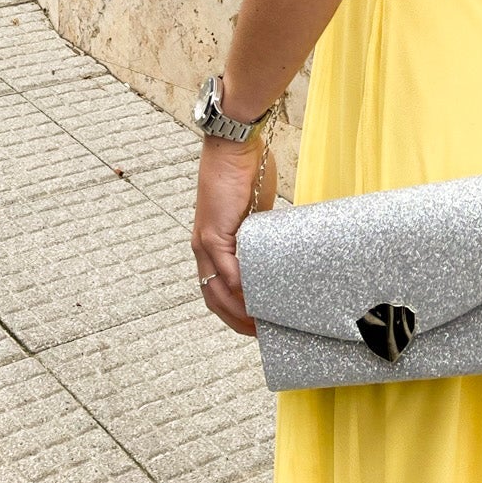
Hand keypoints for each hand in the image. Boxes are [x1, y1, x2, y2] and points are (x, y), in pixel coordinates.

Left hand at [192, 132, 276, 336]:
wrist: (233, 147)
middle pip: (213, 298)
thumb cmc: (246, 173)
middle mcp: (202, 248)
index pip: (217, 288)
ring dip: (237, 312)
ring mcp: (205, 242)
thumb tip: (279, 249)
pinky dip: (238, 289)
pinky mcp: (213, 233)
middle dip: (235, 320)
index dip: (233, 310)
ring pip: (217, 290)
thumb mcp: (254, 213)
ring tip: (259, 325)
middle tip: (259, 335)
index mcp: (211, 245)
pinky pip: (226, 269)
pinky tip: (253, 301)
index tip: (254, 324)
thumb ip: (259, 235)